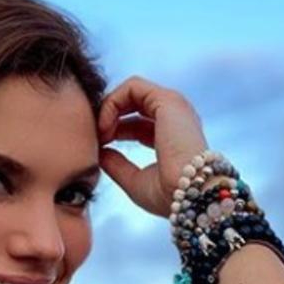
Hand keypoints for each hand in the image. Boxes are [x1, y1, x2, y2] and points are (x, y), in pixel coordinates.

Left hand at [97, 76, 208, 218]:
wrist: (187, 196)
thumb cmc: (168, 196)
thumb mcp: (134, 181)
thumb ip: (116, 164)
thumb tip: (97, 152)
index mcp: (171, 136)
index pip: (136, 123)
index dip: (113, 131)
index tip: (99, 148)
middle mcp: (174, 117)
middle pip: (131, 104)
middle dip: (107, 117)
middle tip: (95, 138)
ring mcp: (173, 106)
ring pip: (130, 92)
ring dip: (108, 109)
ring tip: (100, 134)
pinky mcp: (167, 100)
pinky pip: (132, 87)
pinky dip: (112, 103)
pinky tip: (106, 127)